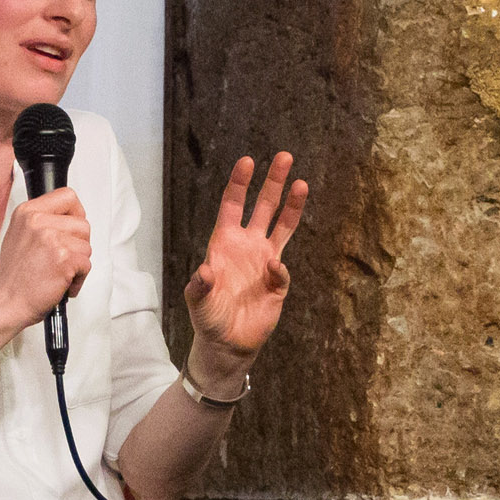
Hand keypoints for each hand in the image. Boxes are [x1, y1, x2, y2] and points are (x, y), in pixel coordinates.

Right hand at [0, 187, 91, 328]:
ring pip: (87, 246)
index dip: (76, 214)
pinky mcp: (63, 259)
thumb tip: (68, 219)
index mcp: (27, 212)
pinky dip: (78, 279)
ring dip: (78, 264)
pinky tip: (61, 283)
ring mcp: (51, 239)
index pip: (67, 196)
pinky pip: (87, 265)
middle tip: (61, 259)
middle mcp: (38, 221)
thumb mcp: (20, 235)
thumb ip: (42, 222)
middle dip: (78, 245)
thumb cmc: (14, 276)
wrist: (6, 302)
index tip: (72, 229)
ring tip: (58, 272)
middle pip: (83, 224)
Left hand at [184, 153, 307, 366]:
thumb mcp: (197, 301)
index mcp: (224, 242)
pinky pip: (282, 270)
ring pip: (282, 226)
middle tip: (285, 157)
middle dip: (273, 182)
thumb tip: (205, 271)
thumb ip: (198, 286)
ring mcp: (265, 261)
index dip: (240, 183)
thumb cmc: (208, 317)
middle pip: (263, 206)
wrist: (227, 342)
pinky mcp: (277, 283)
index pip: (233, 205)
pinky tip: (272, 269)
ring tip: (302, 183)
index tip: (248, 161)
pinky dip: (279, 269)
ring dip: (292, 205)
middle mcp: (247, 245)